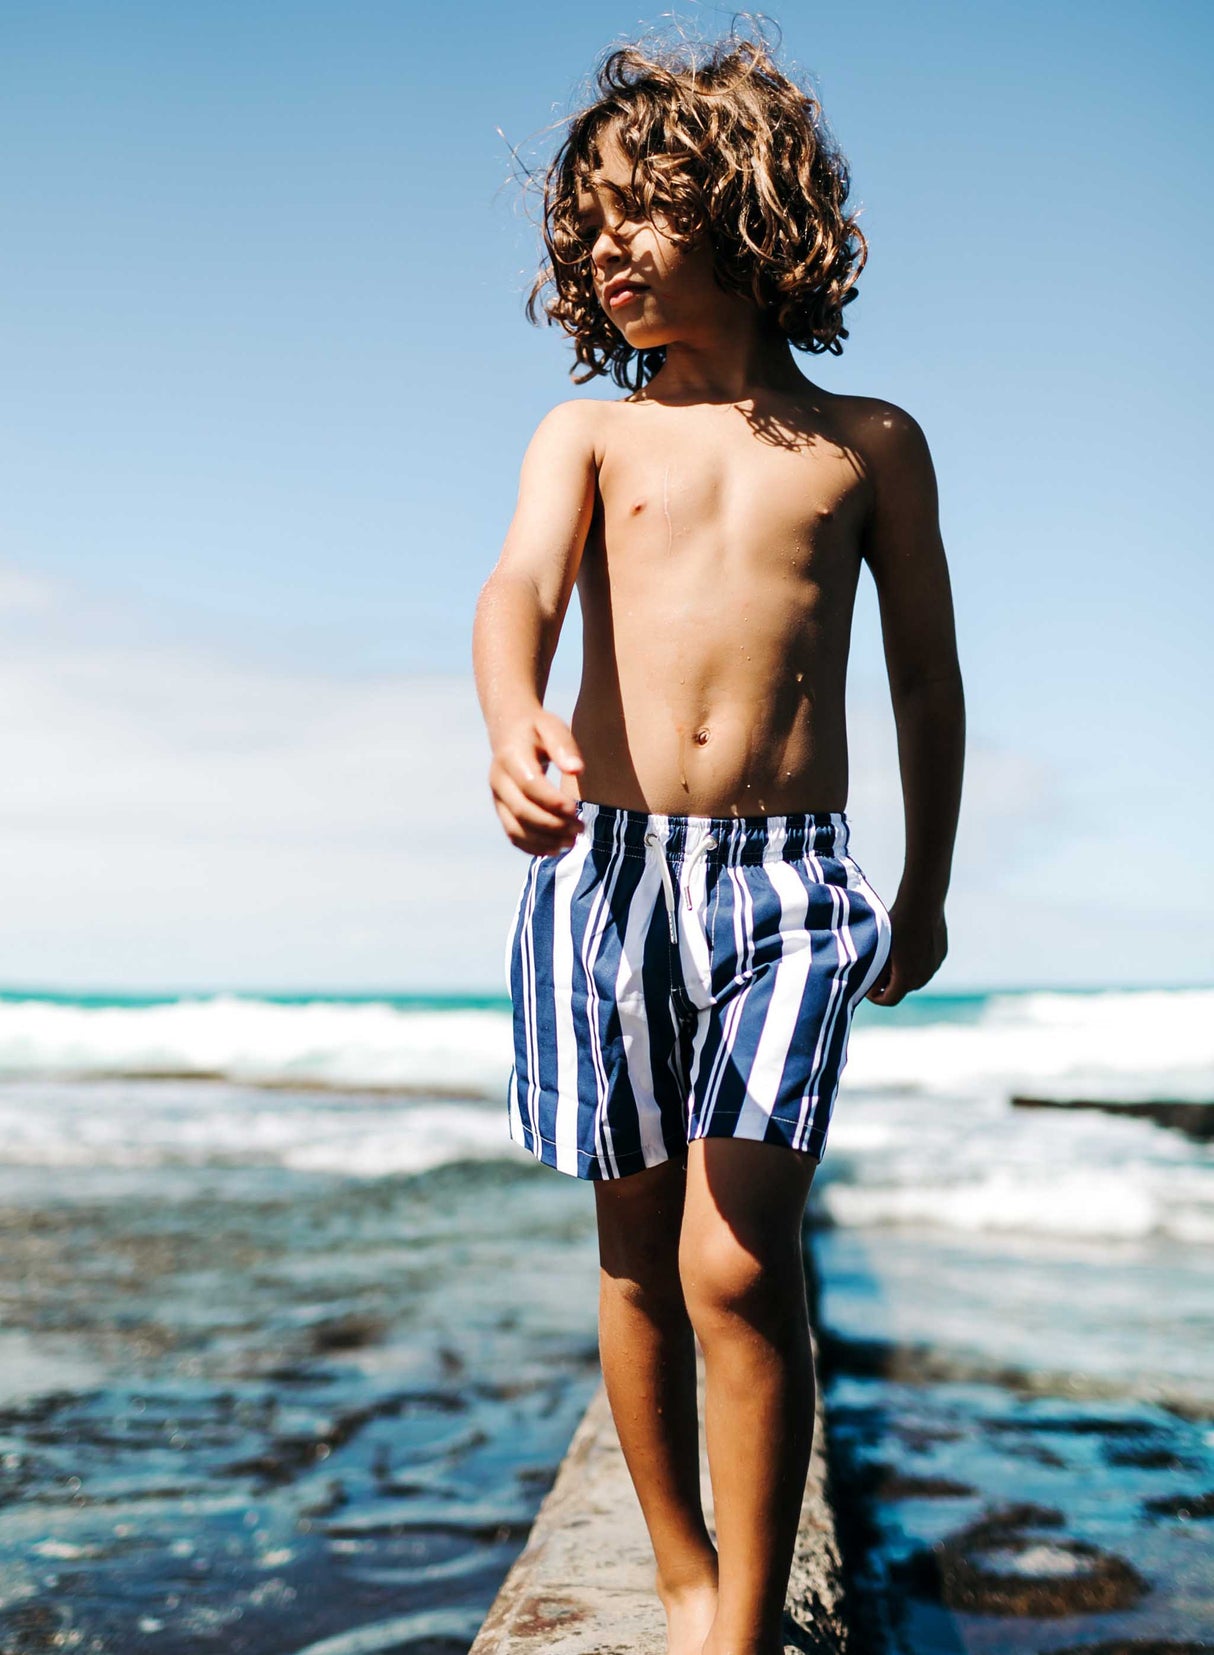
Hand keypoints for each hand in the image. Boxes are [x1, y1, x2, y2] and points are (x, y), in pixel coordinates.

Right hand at [489, 709, 584, 855]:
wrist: (510, 731)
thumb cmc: (537, 729)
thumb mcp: (552, 726)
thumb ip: (564, 746)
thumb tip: (577, 770)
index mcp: (511, 757)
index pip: (529, 785)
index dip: (552, 802)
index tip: (576, 809)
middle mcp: (499, 780)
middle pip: (522, 811)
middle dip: (553, 825)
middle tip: (581, 828)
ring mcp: (498, 798)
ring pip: (515, 829)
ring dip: (545, 841)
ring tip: (573, 842)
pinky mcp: (502, 810)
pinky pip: (513, 835)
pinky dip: (533, 847)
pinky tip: (557, 849)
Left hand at [866, 893, 946, 1006]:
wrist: (922, 904)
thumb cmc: (895, 925)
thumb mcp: (879, 950)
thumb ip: (874, 974)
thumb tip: (870, 989)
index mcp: (907, 979)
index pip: (889, 1000)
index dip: (875, 997)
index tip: (867, 988)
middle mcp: (923, 977)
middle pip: (902, 989)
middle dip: (889, 983)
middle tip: (876, 968)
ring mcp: (934, 966)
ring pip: (915, 977)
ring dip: (903, 972)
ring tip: (892, 955)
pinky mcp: (940, 955)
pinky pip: (926, 964)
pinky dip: (915, 961)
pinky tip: (907, 944)